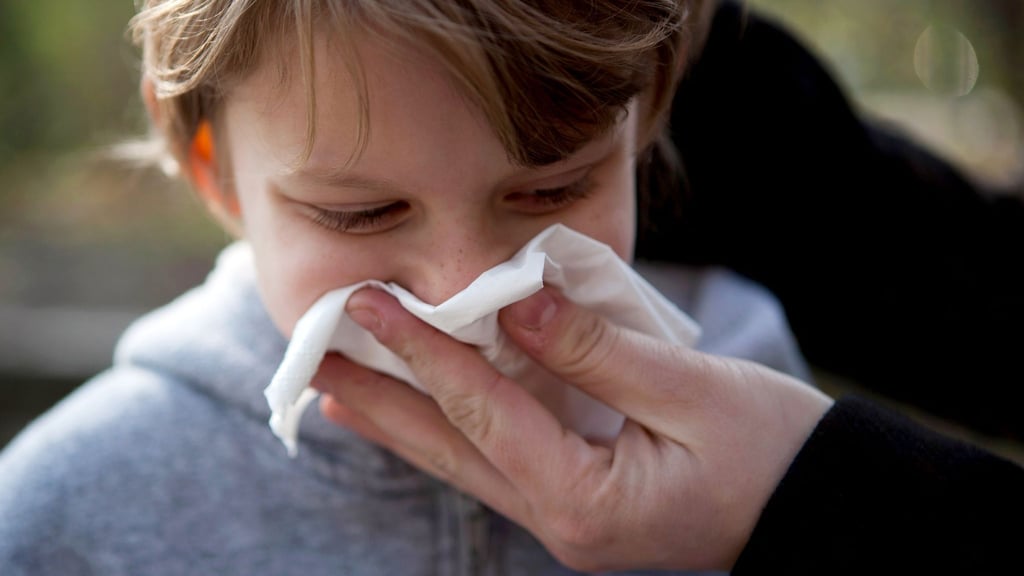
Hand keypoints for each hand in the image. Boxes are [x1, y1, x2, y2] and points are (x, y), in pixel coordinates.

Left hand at [313, 286, 832, 571]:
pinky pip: (498, 462)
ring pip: (467, 462)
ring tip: (341, 388)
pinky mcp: (582, 502)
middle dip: (380, 401)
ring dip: (404, 421)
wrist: (827, 514)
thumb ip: (595, 349)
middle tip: (311, 359)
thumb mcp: (692, 393)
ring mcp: (569, 520)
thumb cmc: (780, 456)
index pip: (483, 413)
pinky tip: (424, 411)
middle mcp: (562, 522)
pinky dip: (453, 428)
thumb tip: (516, 300)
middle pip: (451, 452)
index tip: (367, 304)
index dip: (422, 353)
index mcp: (588, 502)